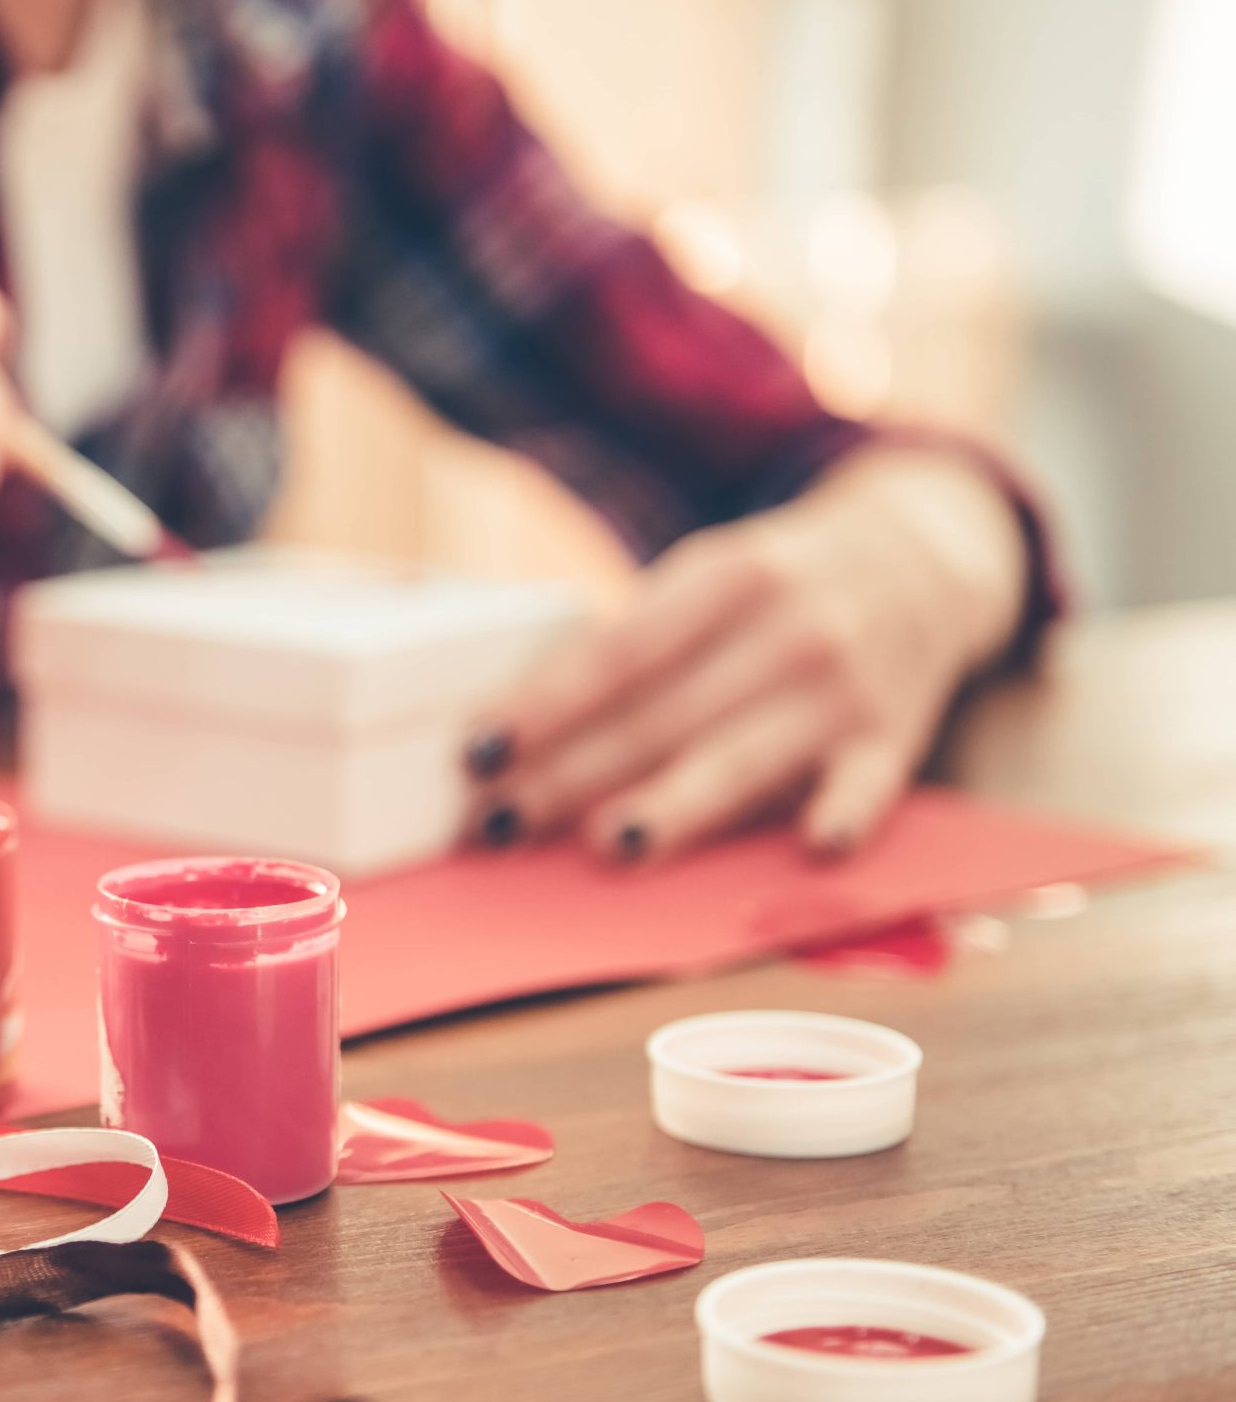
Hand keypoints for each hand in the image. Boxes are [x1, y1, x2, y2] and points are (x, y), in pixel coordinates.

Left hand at [463, 449, 1032, 862]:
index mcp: (725, 574)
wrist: (925, 554)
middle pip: (662, 715)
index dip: (545, 704)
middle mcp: (787, 626)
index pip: (619, 653)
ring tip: (606, 843)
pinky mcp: (897, 736)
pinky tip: (812, 846)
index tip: (477, 750)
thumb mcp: (708, 578)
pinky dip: (844, 812)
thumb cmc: (774, 586)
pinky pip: (870, 783)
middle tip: (498, 823)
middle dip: (573, 774)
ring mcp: (844, 685)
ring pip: (744, 758)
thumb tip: (523, 731)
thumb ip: (638, 645)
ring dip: (675, 805)